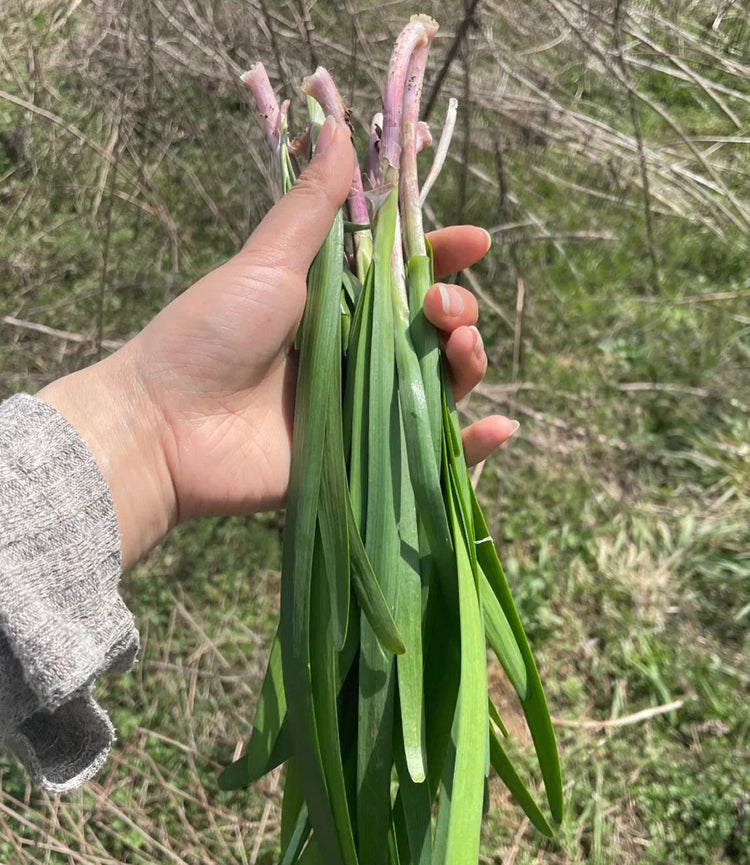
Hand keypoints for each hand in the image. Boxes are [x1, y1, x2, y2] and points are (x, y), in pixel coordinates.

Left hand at [39, 119, 516, 568]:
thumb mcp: (266, 262)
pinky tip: (499, 428)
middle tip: (440, 308)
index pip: (406, 273)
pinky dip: (472, 445)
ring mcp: (362, 404)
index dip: (444, 256)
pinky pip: (430, 450)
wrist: (166, 428)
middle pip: (432, 327)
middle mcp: (355, 350)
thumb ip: (312, 205)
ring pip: (440, 381)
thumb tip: (337, 126)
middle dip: (456, 308)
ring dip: (469, 360)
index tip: (475, 241)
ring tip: (461, 347)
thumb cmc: (209, 336)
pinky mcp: (363, 456)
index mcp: (335, 301)